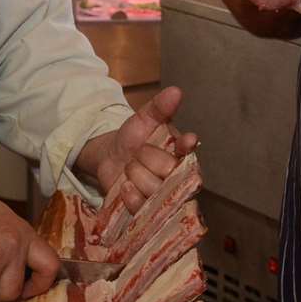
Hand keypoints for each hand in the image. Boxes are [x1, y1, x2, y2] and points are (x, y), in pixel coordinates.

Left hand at [79, 86, 199, 212]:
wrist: (110, 157)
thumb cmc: (133, 137)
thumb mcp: (143, 119)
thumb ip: (159, 107)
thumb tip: (175, 91)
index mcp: (181, 152)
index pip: (189, 151)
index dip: (187, 146)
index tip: (186, 140)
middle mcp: (177, 175)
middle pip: (167, 169)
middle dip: (147, 158)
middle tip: (137, 153)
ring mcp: (163, 194)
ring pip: (154, 188)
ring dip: (136, 175)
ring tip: (130, 169)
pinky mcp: (148, 210)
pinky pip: (143, 207)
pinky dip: (131, 196)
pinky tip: (125, 187)